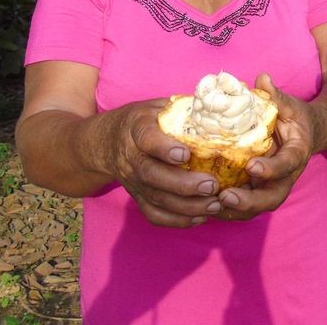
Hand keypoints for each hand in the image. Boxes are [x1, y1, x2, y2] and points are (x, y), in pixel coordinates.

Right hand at [101, 99, 222, 227]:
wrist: (106, 141)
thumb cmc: (144, 120)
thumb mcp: (158, 106)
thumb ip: (183, 107)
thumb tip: (220, 105)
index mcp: (137, 129)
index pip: (147, 139)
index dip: (164, 148)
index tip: (186, 154)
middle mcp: (132, 157)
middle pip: (152, 175)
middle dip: (183, 184)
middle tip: (212, 185)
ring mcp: (133, 181)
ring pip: (156, 198)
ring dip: (186, 206)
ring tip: (214, 204)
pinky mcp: (137, 196)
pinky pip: (153, 214)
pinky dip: (176, 220)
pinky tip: (200, 217)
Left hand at [215, 74, 315, 219]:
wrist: (307, 133)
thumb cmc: (295, 118)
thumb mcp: (289, 105)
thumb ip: (276, 95)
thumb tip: (261, 78)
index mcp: (296, 153)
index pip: (287, 164)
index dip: (271, 169)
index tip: (251, 166)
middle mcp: (286, 175)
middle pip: (273, 197)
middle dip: (250, 201)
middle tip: (226, 196)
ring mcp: (273, 185)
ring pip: (258, 206)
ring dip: (236, 210)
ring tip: (212, 205)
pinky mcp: (260, 190)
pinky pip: (247, 206)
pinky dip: (229, 210)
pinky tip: (207, 206)